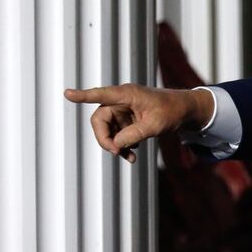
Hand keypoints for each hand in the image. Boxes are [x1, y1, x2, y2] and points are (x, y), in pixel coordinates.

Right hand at [64, 84, 212, 162]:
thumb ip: (134, 134)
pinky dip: (123, 145)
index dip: (83, 96)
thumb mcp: (155, 125)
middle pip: (100, 120)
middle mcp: (121, 100)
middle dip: (105, 138)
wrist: (185, 111)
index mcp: (127, 94)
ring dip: (115, 145)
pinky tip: (133, 155)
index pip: (101, 95)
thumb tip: (115, 144)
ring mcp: (123, 110)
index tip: (67, 93)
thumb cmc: (172, 111)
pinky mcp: (127, 120)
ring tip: (130, 158)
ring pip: (108, 130)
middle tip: (116, 152)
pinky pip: (117, 134)